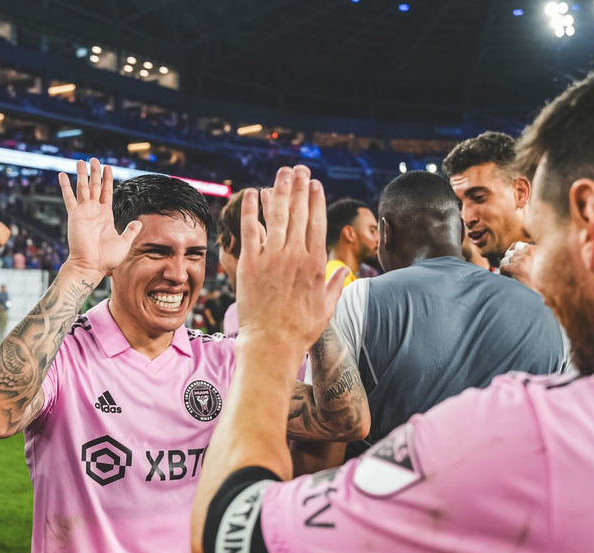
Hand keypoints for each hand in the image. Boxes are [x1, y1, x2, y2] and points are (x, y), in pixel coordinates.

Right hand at [59, 159, 142, 279]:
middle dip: (95, 173)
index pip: (107, 193)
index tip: (107, 167)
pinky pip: (69, 197)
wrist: (92, 265)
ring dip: (82, 174)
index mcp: (105, 216)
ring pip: (83, 188)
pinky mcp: (74, 215)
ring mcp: (84, 212)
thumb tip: (139, 222)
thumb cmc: (107, 258)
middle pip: (95, 186)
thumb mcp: (124, 242)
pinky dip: (65, 186)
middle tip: (94, 159)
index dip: (107, 180)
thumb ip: (131, 231)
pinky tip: (62, 174)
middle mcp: (94, 211)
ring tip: (81, 161)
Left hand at [237, 165, 342, 352]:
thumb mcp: (326, 309)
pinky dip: (251, 209)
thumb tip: (343, 273)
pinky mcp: (250, 263)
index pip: (317, 222)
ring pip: (277, 215)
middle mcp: (295, 255)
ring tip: (282, 172)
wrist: (272, 343)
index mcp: (315, 264)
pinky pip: (250, 229)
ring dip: (280, 189)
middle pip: (298, 212)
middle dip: (299, 187)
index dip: (316, 200)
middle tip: (299, 169)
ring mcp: (272, 257)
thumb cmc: (300, 331)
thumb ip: (335, 287)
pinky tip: (254, 192)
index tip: (315, 184)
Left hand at [499, 241, 535, 285]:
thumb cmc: (536, 280)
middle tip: (513, 271)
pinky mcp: (517, 268)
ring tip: (512, 276)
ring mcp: (523, 260)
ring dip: (507, 269)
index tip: (511, 259)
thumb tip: (512, 248)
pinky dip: (503, 274)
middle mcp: (530, 252)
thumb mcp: (535, 263)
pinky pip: (503, 267)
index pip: (517, 245)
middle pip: (511, 253)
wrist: (538, 292)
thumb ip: (527, 255)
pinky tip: (509, 279)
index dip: (512, 252)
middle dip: (510, 263)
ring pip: (506, 260)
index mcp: (535, 249)